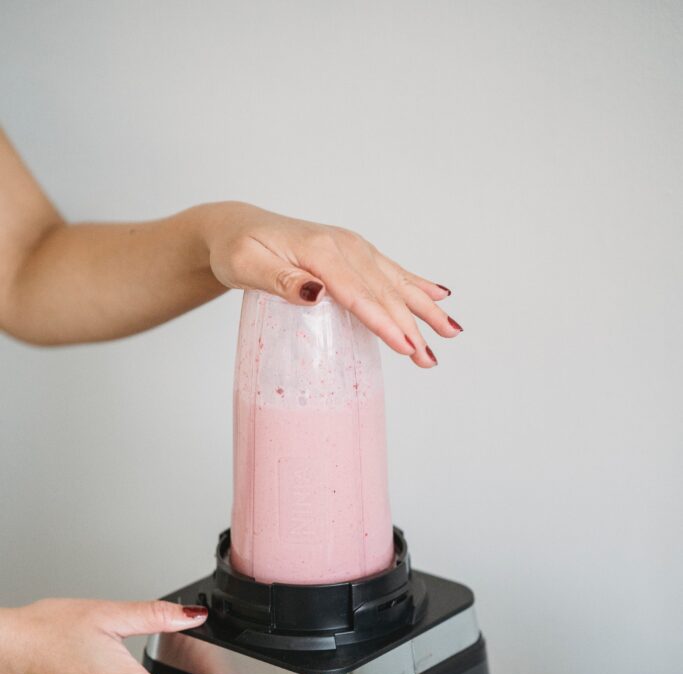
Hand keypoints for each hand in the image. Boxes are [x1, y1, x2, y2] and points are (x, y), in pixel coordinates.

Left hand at [203, 202, 462, 367]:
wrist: (236, 227)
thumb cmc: (237, 250)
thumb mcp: (246, 265)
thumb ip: (281, 280)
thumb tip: (317, 292)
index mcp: (319, 251)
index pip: (357, 294)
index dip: (383, 322)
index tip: (405, 346)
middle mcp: (343, 246)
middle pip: (384, 292)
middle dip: (411, 325)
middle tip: (429, 359)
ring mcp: (352, 248)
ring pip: (395, 283)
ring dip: (424, 310)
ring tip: (450, 333)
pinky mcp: (354, 253)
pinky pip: (391, 271)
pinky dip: (416, 284)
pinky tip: (440, 294)